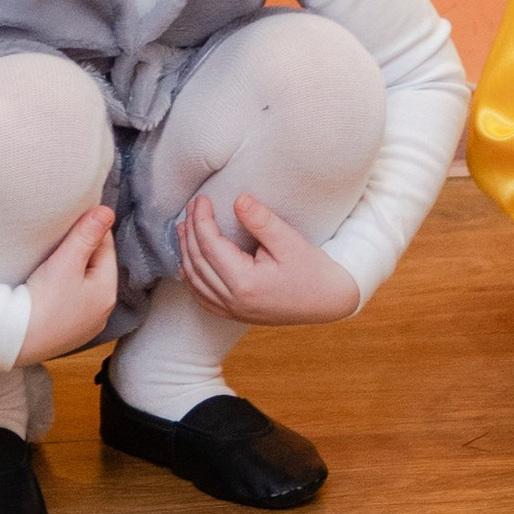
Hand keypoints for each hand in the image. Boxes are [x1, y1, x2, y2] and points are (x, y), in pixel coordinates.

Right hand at [20, 203, 118, 361]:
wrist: (14, 341)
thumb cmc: (43, 301)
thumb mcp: (66, 261)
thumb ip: (87, 234)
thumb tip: (107, 211)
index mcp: (107, 293)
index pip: (107, 249)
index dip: (92, 229)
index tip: (76, 217)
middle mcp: (102, 312)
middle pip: (96, 268)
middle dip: (83, 251)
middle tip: (61, 236)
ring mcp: (85, 326)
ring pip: (84, 286)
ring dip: (73, 271)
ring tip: (54, 259)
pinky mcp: (67, 334)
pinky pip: (72, 303)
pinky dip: (64, 291)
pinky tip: (49, 286)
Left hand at [174, 191, 362, 326]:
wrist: (330, 301)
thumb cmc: (313, 271)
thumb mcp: (290, 241)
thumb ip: (261, 221)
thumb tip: (238, 200)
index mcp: (244, 283)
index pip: (210, 245)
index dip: (202, 219)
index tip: (202, 199)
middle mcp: (233, 300)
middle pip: (197, 262)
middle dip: (191, 231)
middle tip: (192, 207)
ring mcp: (233, 310)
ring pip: (195, 281)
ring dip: (185, 253)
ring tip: (184, 228)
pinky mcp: (236, 314)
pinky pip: (203, 298)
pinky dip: (191, 279)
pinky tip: (188, 264)